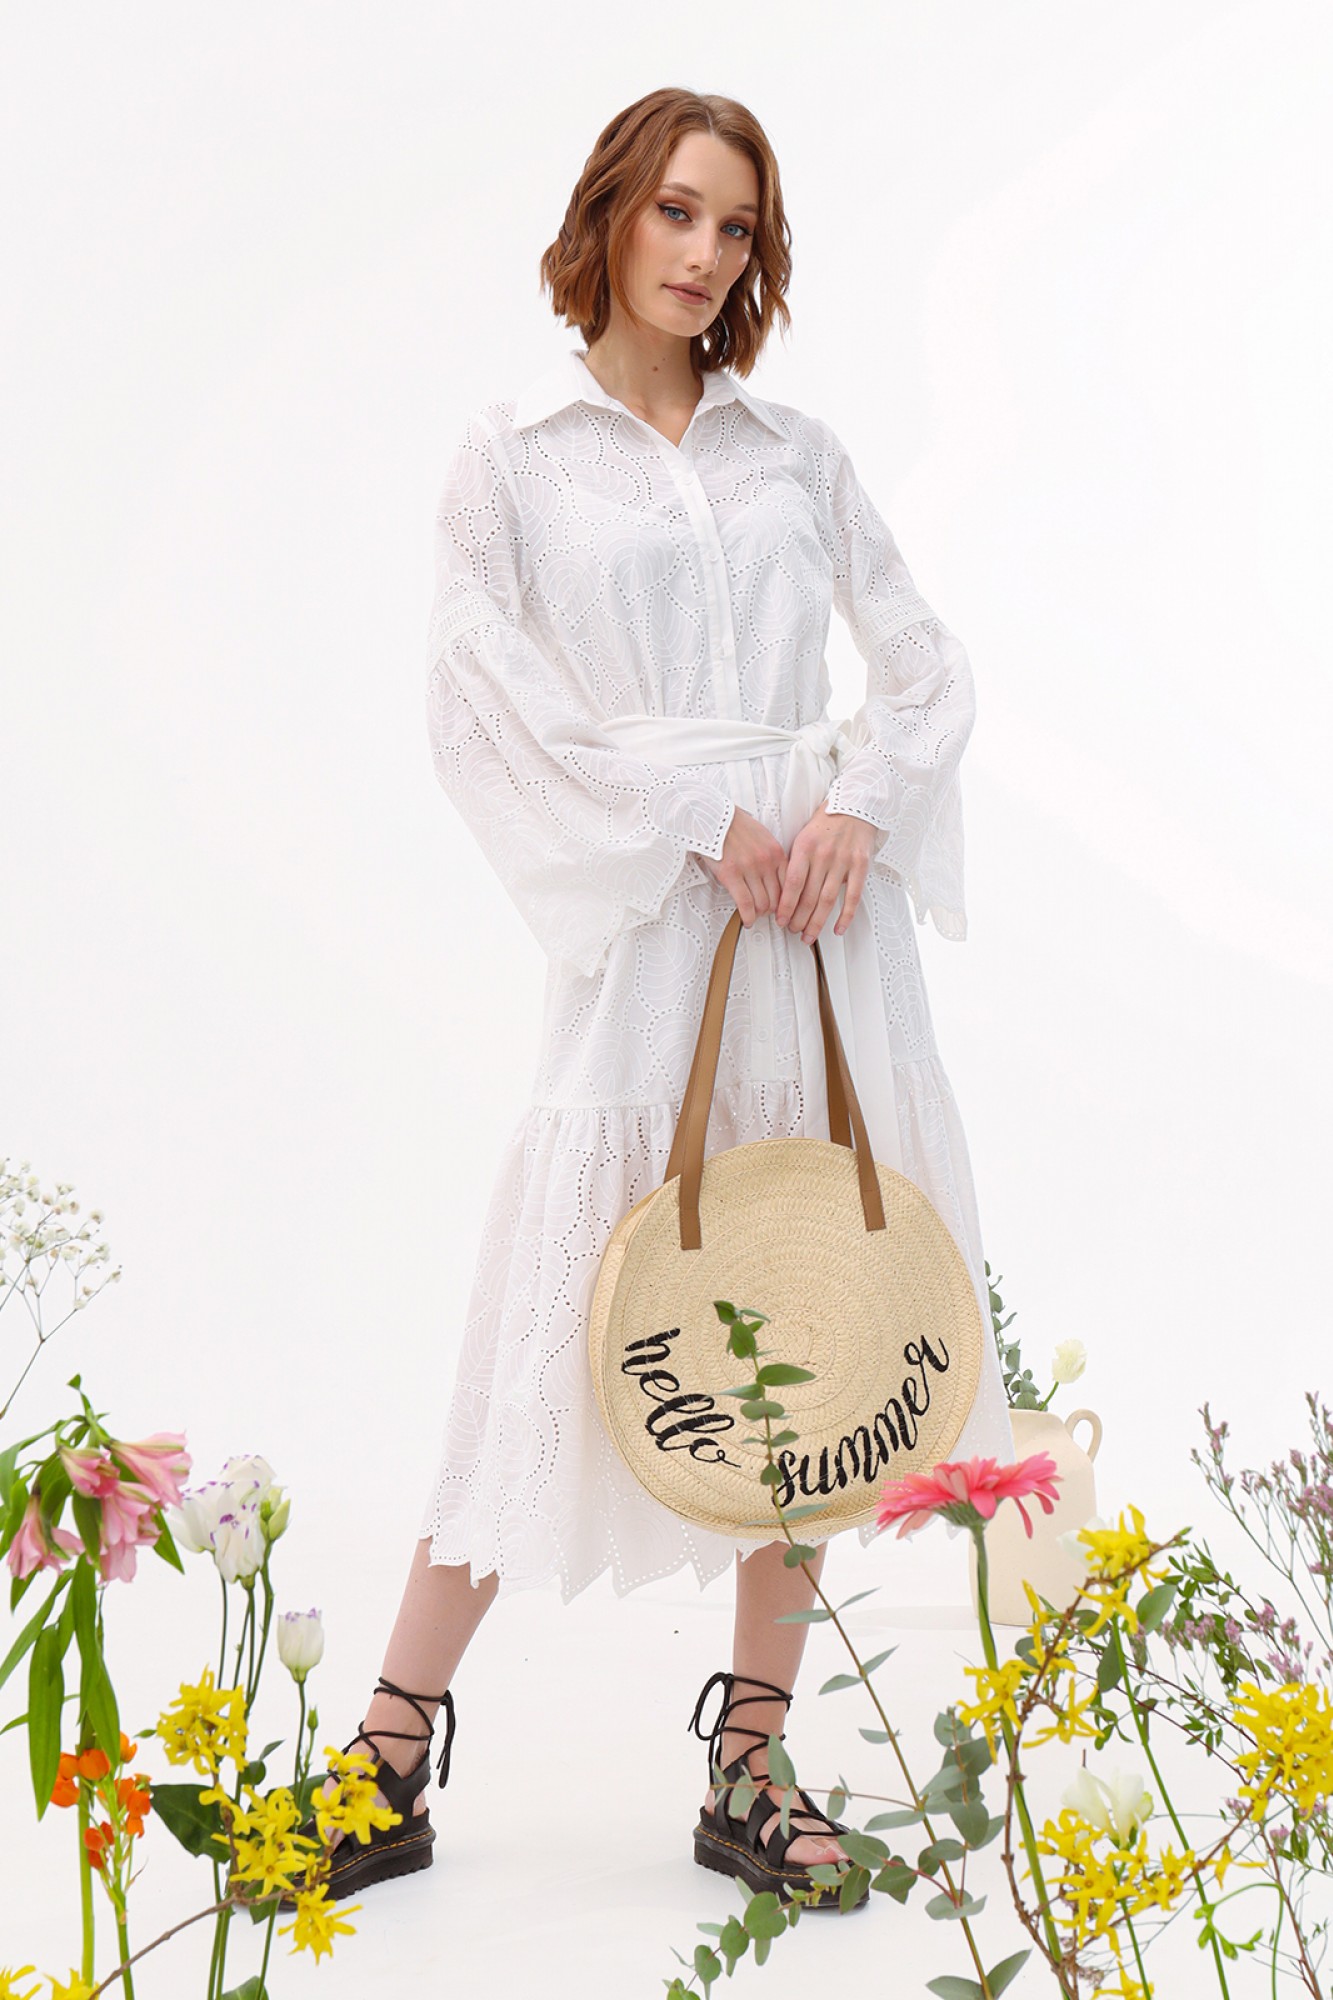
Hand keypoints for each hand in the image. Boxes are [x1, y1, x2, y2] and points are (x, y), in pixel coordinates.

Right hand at [694, 805, 786, 925]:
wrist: (713, 816)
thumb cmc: (735, 826)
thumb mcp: (762, 837)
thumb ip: (771, 856)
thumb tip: (774, 879)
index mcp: (776, 852)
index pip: (791, 885)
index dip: (788, 901)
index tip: (784, 908)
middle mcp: (766, 862)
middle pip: (778, 898)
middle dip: (773, 910)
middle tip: (767, 914)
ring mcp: (749, 868)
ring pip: (762, 903)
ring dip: (759, 914)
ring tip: (754, 916)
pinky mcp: (731, 874)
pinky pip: (745, 904)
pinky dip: (748, 916)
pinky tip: (747, 920)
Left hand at [775, 799, 878, 944]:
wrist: (855, 804)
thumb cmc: (827, 822)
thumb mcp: (804, 836)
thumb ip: (796, 861)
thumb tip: (783, 892)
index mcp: (805, 847)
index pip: (792, 884)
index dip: (785, 906)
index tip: (780, 920)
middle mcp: (823, 855)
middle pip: (809, 896)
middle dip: (798, 919)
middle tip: (792, 931)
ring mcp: (843, 861)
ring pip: (828, 900)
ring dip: (816, 922)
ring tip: (808, 936)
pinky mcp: (861, 866)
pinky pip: (853, 897)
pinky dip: (845, 916)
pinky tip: (837, 929)